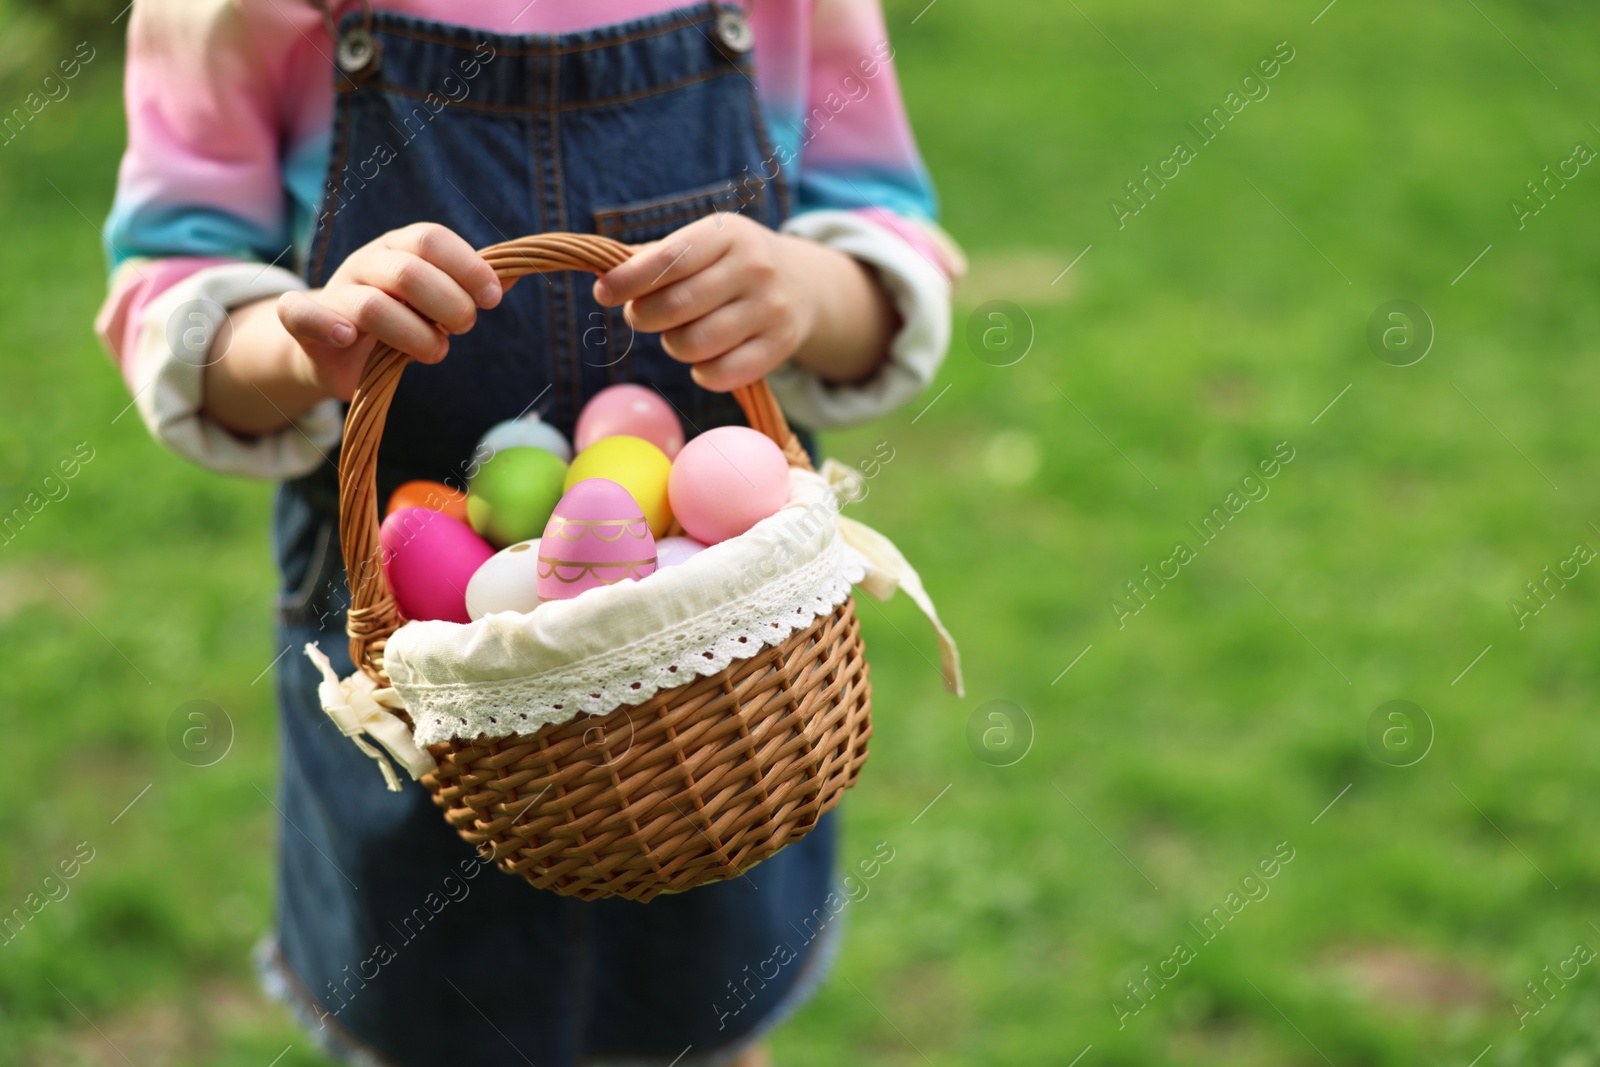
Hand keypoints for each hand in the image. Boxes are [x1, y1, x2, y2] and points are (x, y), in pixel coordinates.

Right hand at [276, 222, 503, 400]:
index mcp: (400, 248)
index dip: (467, 266)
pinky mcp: (305, 322)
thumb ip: (469, 288)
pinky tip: (349, 337)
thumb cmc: (397, 320)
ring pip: (373, 305)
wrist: (333, 350)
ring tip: (435, 353)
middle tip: (464, 329)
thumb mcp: (435, 303)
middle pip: (408, 272)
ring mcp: (335, 291)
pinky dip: (327, 324)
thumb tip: (517, 273)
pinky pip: (303, 314)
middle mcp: (367, 262)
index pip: (432, 239)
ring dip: (414, 335)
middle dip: (448, 304)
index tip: (493, 298)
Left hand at [592, 213, 816, 391]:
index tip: (603, 293)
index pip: (670, 259)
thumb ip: (654, 258)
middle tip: (641, 316)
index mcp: (728, 234)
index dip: (630, 280)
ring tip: (679, 334)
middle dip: (644, 316)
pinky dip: (701, 373)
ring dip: (673, 345)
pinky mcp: (780, 346)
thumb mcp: (701, 245)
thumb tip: (605, 276)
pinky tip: (702, 361)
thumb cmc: (728, 265)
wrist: (801, 284)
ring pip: (695, 344)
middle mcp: (755, 268)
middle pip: (676, 306)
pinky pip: (722, 374)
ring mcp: (771, 308)